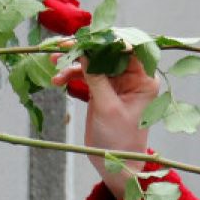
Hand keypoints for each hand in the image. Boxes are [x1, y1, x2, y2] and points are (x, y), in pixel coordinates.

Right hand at [51, 50, 159, 194]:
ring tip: (54, 63)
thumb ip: (96, 78)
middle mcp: (133, 77)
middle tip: (64, 46)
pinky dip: (71, 74)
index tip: (90, 37)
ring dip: (74, 61)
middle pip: (109, 52)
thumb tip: (84, 52)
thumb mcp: (107, 107)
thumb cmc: (120, 139)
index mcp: (144, 79)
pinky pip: (86, 73)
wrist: (113, 162)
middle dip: (86, 47)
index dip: (111, 39)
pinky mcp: (102, 89)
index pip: (132, 49)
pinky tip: (57, 80)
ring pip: (94, 61)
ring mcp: (116, 82)